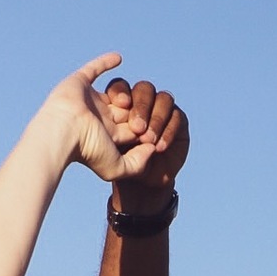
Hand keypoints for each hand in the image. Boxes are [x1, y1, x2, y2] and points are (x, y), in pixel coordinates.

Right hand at [44, 53, 158, 182]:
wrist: (62, 134)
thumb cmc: (87, 151)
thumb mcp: (117, 167)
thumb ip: (137, 164)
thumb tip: (152, 150)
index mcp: (106, 136)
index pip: (131, 130)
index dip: (144, 130)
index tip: (155, 132)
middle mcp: (98, 118)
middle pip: (126, 112)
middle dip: (137, 114)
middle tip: (145, 115)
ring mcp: (88, 100)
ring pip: (113, 93)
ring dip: (124, 95)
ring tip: (128, 100)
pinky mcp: (79, 84)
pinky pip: (94, 70)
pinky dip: (105, 63)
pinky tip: (118, 58)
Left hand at [105, 79, 189, 213]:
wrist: (140, 187)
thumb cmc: (120, 169)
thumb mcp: (99, 151)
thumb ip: (99, 136)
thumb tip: (108, 116)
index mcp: (116, 107)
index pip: (120, 88)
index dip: (120, 92)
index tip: (120, 104)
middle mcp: (140, 105)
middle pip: (143, 89)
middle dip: (141, 106)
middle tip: (136, 127)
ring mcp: (160, 111)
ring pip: (163, 99)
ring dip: (156, 118)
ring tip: (148, 140)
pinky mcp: (178, 122)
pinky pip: (177, 117)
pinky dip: (169, 130)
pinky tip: (158, 147)